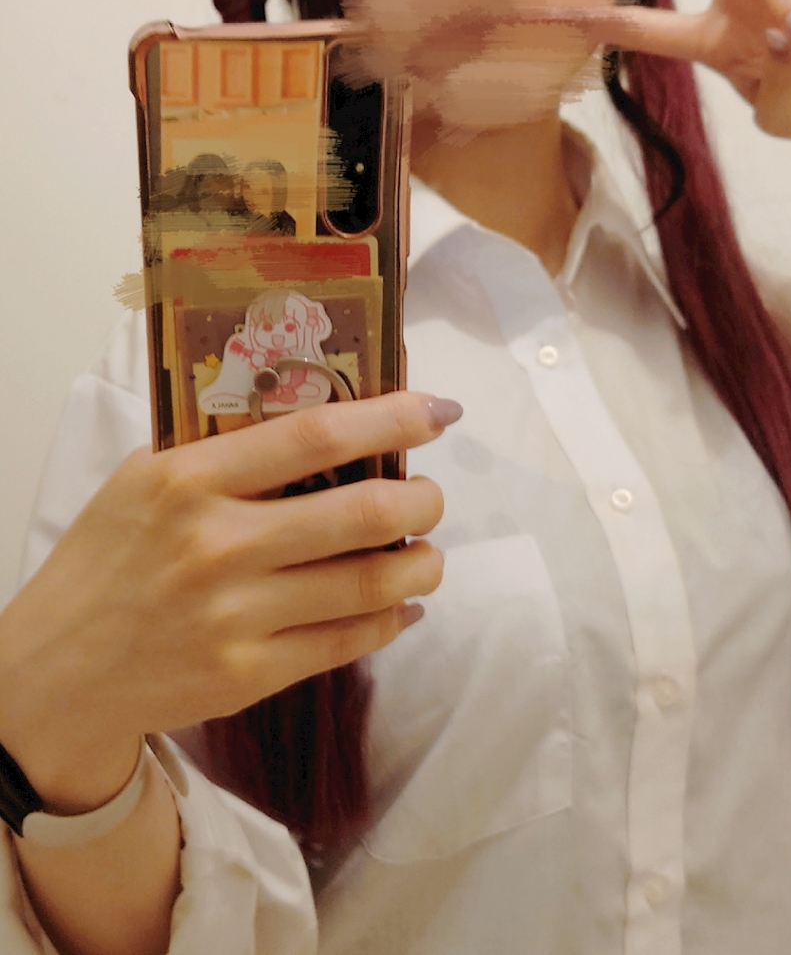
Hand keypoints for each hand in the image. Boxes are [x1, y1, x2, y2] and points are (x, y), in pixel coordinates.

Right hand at [0, 392, 451, 812]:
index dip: (390, 418)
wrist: (56, 672)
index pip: (315, 435)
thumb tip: (323, 421)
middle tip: (430, 495)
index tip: (436, 413)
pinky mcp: (248, 675)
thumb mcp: (144, 480)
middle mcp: (219, 544)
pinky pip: (347, 642)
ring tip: (426, 553)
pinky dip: (390, 619)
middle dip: (421, 499)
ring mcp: (237, 616)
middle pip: (362, 512)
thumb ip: (223, 450)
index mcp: (191, 479)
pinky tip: (400, 605)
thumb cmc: (105, 560)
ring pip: (370, 583)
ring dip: (421, 564)